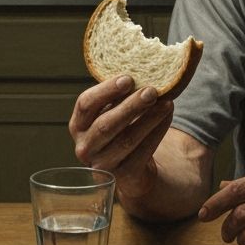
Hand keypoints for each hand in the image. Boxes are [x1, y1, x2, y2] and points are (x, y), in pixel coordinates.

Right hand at [68, 76, 174, 200]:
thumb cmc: (120, 129)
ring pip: (126, 140)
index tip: (128, 78)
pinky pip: (142, 153)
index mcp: (77, 125)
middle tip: (152, 90)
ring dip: (149, 119)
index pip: (85, 105)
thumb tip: (144, 67)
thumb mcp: (112, 111)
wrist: (130, 168)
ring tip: (166, 102)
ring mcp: (102, 164)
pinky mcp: (122, 176)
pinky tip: (167, 117)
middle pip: (106, 125)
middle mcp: (84, 146)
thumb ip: (119, 95)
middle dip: (131, 106)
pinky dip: (157, 132)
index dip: (106, 91)